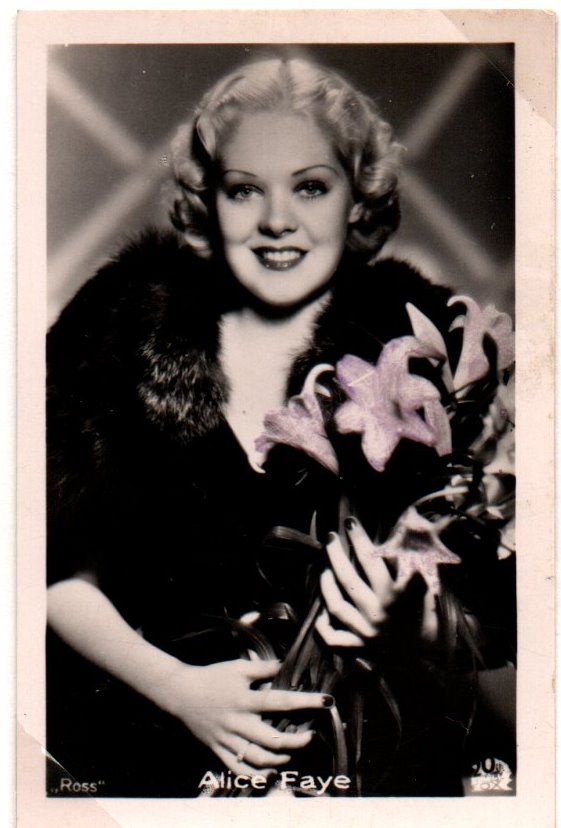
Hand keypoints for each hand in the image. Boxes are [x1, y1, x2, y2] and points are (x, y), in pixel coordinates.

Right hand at [164, 657, 327, 775]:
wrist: (180, 693)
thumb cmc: (212, 677)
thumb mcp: (238, 667)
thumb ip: (263, 668)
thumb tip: (286, 665)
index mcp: (245, 699)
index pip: (281, 702)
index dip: (306, 702)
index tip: (326, 702)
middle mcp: (238, 722)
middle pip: (272, 739)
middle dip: (297, 741)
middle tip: (310, 736)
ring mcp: (227, 739)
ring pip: (258, 758)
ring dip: (280, 758)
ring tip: (291, 751)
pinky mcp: (218, 750)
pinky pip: (238, 769)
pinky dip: (256, 775)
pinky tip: (270, 771)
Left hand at [315, 517, 438, 647]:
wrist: (431, 662)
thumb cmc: (430, 620)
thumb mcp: (429, 589)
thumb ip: (413, 565)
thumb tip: (404, 533)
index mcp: (398, 595)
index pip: (373, 559)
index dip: (360, 539)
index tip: (350, 522)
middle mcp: (379, 613)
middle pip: (348, 578)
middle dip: (336, 553)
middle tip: (331, 537)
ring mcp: (367, 632)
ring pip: (336, 604)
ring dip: (326, 583)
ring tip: (324, 568)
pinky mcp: (360, 649)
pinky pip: (334, 638)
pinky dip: (324, 626)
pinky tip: (322, 613)